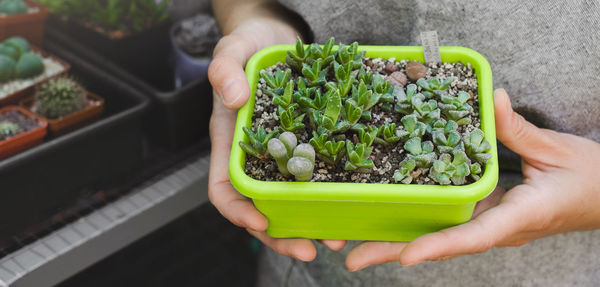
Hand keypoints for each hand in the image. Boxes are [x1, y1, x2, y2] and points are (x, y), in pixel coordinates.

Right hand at [208, 18, 345, 260]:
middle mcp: (255, 156)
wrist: (275, 37)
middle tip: (311, 250)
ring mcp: (280, 154)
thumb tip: (233, 98)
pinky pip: (315, 178)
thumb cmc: (248, 44)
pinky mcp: (305, 146)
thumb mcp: (233, 49)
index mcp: (231, 142)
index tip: (261, 221)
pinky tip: (349, 203)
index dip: (238, 211)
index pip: (224, 188)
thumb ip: (226, 70)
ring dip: (309, 224)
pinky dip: (329, 196)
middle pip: (260, 208)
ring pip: (290, 202)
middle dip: (281, 234)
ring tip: (336, 239)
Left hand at [345, 88, 599, 269]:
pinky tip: (386, 217)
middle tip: (349, 256)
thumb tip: (491, 99)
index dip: (439, 246)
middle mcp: (498, 227)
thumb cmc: (590, 177)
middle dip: (394, 250)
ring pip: (437, 236)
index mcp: (520, 216)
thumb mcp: (556, 149)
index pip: (475, 236)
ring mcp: (489, 223)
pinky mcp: (486, 214)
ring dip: (395, 239)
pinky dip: (415, 222)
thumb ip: (518, 130)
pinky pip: (446, 221)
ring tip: (351, 241)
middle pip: (440, 243)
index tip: (405, 256)